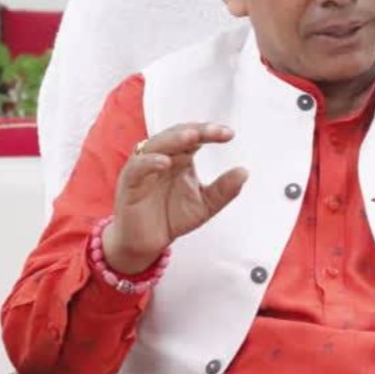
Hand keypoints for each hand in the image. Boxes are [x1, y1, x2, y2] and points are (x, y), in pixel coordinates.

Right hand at [102, 122, 247, 273]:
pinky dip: (150, 162)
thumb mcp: (205, 205)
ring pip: (157, 144)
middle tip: (215, 131)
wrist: (147, 243)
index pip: (195, 137)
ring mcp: (144, 167)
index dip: (211, 132)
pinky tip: (165, 163)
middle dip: (197, 130)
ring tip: (193, 136)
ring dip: (175, 138)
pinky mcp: (130, 182)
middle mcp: (162, 157)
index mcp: (181, 158)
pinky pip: (138, 167)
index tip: (229, 134)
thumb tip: (244, 172)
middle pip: (178, 134)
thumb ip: (223, 190)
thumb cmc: (171, 217)